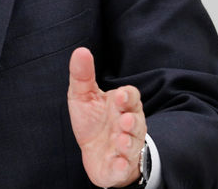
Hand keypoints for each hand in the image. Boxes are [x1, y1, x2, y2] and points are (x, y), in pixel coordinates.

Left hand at [67, 47, 146, 187]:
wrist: (95, 153)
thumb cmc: (93, 121)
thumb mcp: (83, 96)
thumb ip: (82, 75)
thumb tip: (80, 50)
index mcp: (122, 106)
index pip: (132, 97)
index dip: (128, 97)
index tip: (120, 96)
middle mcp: (128, 127)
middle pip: (136, 122)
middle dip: (132, 122)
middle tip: (124, 120)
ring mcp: (126, 148)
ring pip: (132, 145)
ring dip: (128, 143)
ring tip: (121, 140)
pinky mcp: (119, 167)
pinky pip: (124, 168)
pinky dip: (123, 167)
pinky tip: (119, 163)